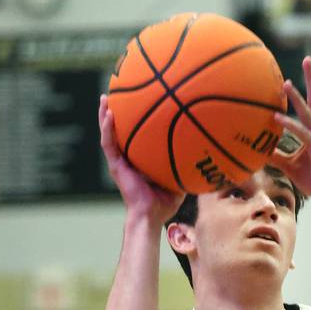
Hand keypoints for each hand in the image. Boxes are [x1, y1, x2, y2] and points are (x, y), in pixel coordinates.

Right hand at [98, 95, 183, 222]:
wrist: (150, 216)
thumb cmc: (165, 204)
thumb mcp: (179, 180)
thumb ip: (187, 167)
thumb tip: (205, 154)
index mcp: (139, 161)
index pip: (136, 138)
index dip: (134, 122)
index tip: (138, 103)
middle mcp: (127, 159)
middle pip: (120, 131)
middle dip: (117, 112)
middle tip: (118, 93)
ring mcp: (120, 162)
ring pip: (109, 134)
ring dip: (105, 115)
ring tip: (105, 98)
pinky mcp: (115, 166)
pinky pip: (109, 144)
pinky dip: (107, 128)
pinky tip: (109, 113)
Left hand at [272, 57, 310, 203]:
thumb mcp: (291, 166)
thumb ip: (277, 156)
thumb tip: (259, 151)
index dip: (310, 85)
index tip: (307, 67)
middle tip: (309, 58)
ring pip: (308, 112)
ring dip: (296, 97)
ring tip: (286, 83)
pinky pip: (302, 133)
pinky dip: (289, 125)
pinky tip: (277, 117)